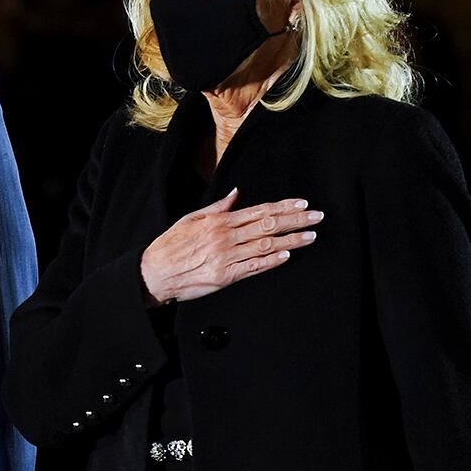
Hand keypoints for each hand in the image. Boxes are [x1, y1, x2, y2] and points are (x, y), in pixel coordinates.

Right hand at [139, 188, 321, 303]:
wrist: (154, 272)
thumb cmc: (170, 245)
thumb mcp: (190, 219)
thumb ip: (217, 207)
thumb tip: (236, 193)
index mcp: (218, 221)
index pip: (258, 211)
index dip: (283, 206)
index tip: (302, 203)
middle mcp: (225, 237)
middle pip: (268, 226)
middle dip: (296, 220)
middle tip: (317, 217)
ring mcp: (226, 257)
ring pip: (265, 246)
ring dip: (291, 241)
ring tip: (310, 236)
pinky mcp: (225, 276)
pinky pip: (253, 267)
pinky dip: (271, 261)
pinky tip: (287, 256)